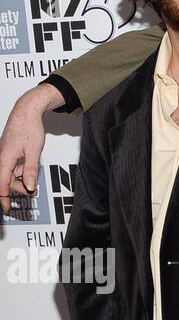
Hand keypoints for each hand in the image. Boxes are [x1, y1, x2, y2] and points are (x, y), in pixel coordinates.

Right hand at [0, 84, 62, 212]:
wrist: (27, 111)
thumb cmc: (30, 128)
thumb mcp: (33, 152)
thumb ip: (30, 170)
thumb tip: (30, 187)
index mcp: (4, 158)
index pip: (1, 183)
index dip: (3, 197)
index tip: (6, 208)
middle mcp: (1, 156)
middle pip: (8, 180)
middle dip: (20, 187)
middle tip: (33, 190)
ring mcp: (4, 153)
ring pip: (11, 173)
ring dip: (22, 178)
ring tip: (33, 173)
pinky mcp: (8, 151)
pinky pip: (13, 166)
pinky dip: (22, 169)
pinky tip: (30, 165)